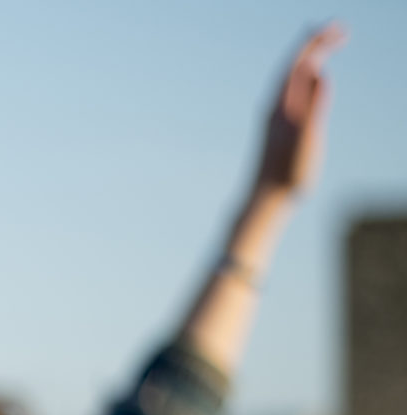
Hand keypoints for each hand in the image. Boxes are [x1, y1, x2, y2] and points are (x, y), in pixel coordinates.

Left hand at [253, 23, 344, 199]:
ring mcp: (275, 116)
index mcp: (279, 105)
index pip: (298, 64)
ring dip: (309, 57)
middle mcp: (273, 106)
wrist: (264, 199)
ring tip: (324, 41)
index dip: (316, 42)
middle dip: (314, 43)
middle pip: (293, 66)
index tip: (337, 27)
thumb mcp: (306, 137)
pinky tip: (310, 79)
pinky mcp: (278, 126)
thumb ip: (314, 104)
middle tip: (338, 27)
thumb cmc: (287, 173)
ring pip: (291, 78)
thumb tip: (321, 72)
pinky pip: (292, 93)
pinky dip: (304, 78)